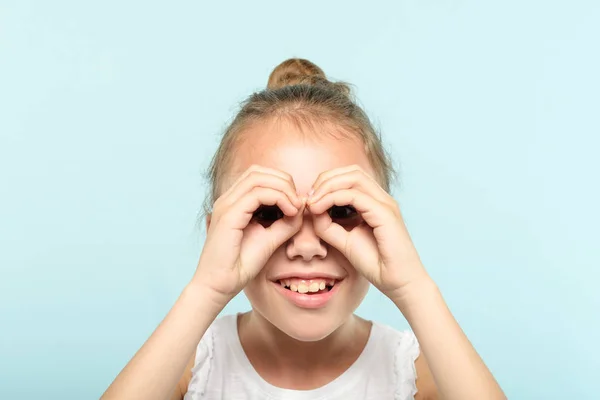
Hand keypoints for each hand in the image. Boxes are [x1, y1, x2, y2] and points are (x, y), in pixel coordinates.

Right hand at [193, 165, 303, 302]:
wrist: (219, 286)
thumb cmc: (240, 265)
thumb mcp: (270, 239)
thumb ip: (286, 222)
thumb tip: (302, 206)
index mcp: (234, 202)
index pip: (259, 176)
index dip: (282, 183)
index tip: (298, 204)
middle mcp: (227, 199)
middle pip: (258, 171)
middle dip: (284, 181)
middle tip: (299, 202)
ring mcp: (226, 205)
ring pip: (258, 177)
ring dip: (283, 188)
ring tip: (295, 207)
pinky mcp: (228, 215)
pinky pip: (257, 194)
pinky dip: (278, 198)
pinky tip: (289, 212)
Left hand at [307, 165, 428, 301]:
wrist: (399, 283)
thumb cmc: (376, 264)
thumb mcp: (344, 241)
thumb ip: (328, 225)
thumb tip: (311, 209)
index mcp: (375, 202)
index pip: (350, 177)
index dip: (327, 182)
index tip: (309, 200)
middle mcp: (382, 199)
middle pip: (352, 171)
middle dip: (326, 179)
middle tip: (308, 197)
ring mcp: (386, 204)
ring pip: (354, 177)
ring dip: (328, 185)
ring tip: (312, 202)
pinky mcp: (385, 214)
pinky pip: (355, 196)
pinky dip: (333, 198)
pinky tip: (319, 209)